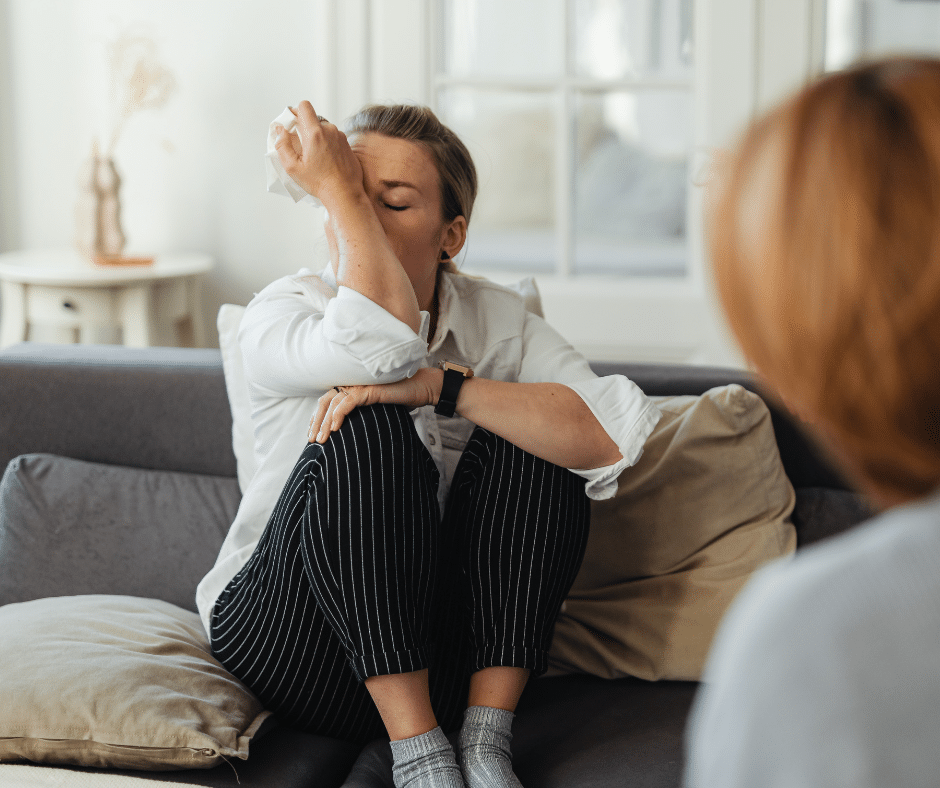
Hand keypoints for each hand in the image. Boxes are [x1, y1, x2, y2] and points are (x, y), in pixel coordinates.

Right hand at [274, 100, 363, 204]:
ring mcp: (341, 136)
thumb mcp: (293, 167)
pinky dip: (327, 144)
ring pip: (324, 128)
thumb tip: (280, 130)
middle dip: (305, 128)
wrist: (344, 193)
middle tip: (301, 146)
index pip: (304, 106)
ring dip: (317, 137)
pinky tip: (325, 160)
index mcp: (315, 133)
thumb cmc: (319, 182)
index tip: (292, 125)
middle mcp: (330, 130)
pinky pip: (333, 137)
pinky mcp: (347, 144)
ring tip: (314, 156)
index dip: (295, 112)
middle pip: (313, 119)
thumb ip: (282, 145)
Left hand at [308, 367, 443, 443]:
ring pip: (333, 403)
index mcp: (352, 388)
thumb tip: (350, 435)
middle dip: (316, 422)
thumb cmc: (402, 399)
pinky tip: (334, 427)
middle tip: (312, 441)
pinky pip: (348, 402)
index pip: (327, 401)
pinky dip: (339, 414)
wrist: (422, 389)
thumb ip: (363, 416)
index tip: (312, 434)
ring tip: (321, 439)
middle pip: (325, 402)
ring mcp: (360, 385)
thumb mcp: (377, 411)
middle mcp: (353, 384)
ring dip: (324, 423)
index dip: (316, 417)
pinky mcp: (369, 389)